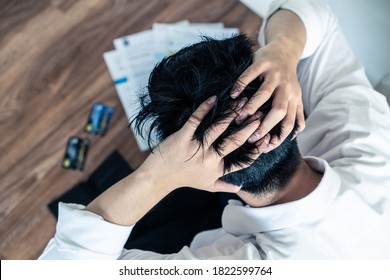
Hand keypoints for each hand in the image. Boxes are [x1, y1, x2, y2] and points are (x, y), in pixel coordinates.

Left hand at [139, 95, 268, 192]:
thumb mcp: (206, 185)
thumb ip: (224, 185)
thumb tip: (240, 187)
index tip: (268, 138)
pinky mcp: (182, 138)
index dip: (257, 149)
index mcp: (218, 169)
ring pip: (218, 129)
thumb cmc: (184, 179)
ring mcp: (196, 148)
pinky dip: (204, 109)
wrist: (159, 177)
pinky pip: (195, 121)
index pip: (243, 160)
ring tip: (243, 102)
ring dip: (231, 114)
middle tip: (260, 114)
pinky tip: (214, 99)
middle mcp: (209, 159)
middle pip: (234, 142)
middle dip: (249, 127)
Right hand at [230, 41, 304, 151]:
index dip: (279, 137)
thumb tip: (295, 135)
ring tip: (240, 117)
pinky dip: (241, 84)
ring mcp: (275, 74)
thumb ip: (297, 114)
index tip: (264, 146)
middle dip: (265, 125)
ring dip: (252, 106)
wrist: (285, 49)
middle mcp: (286, 88)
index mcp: (293, 99)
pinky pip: (250, 74)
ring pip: (264, 93)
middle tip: (251, 136)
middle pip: (279, 110)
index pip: (289, 122)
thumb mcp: (295, 96)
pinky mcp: (263, 62)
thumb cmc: (287, 78)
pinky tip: (233, 95)